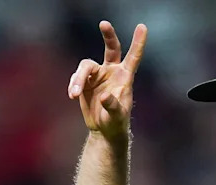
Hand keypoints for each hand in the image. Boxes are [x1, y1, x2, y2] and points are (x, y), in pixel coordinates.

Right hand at [68, 21, 147, 141]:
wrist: (104, 130)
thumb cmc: (116, 123)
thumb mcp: (117, 117)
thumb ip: (112, 106)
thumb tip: (104, 96)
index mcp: (125, 77)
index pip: (133, 57)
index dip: (138, 42)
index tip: (142, 26)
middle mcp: (112, 71)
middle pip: (111, 48)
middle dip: (108, 35)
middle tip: (104, 23)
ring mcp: (98, 75)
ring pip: (86, 66)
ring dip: (78, 78)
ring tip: (74, 95)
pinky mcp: (85, 81)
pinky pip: (76, 77)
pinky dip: (73, 85)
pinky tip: (73, 96)